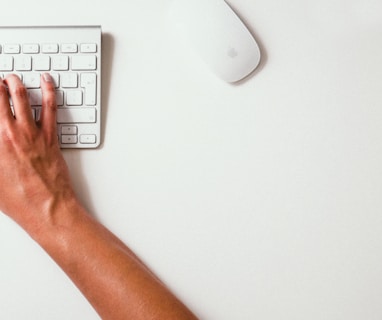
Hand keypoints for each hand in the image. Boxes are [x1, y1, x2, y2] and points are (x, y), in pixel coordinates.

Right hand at [0, 74, 74, 231]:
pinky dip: (49, 90)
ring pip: (21, 97)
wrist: (47, 208)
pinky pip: (50, 107)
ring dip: (15, 83)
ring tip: (12, 77)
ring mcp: (32, 133)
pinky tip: (46, 81)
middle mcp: (8, 133)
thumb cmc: (18, 200)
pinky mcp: (50, 136)